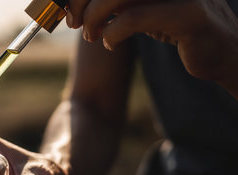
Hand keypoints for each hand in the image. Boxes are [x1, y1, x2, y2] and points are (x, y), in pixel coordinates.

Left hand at [66, 0, 237, 96]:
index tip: (70, 9)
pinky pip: (134, 18)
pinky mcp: (188, 14)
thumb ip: (116, 1)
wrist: (222, 51)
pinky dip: (112, 32)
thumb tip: (77, 5)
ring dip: (94, 18)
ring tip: (92, 35)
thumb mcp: (141, 7)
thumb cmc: (177, 26)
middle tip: (74, 22)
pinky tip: (109, 43)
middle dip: (81, 1)